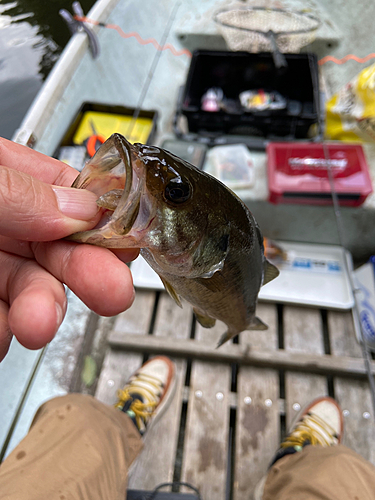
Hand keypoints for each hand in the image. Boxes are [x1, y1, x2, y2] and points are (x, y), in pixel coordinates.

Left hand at [0, 137, 138, 360]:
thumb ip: (15, 190)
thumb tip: (79, 207)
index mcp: (1, 178)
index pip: (65, 189)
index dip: (103, 215)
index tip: (128, 239)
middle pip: (57, 246)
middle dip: (87, 271)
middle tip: (111, 290)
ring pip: (31, 289)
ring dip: (44, 311)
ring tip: (38, 323)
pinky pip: (0, 321)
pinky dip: (4, 334)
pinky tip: (2, 334)